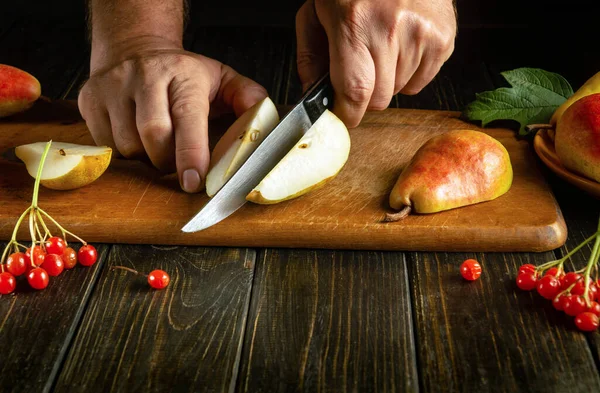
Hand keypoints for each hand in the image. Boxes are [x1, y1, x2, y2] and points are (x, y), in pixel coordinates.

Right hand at [78, 37, 267, 192]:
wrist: (135, 48)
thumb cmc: (183, 74)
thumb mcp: (221, 78)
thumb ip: (247, 97)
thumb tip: (263, 116)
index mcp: (183, 75)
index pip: (186, 118)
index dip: (191, 154)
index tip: (194, 182)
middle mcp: (144, 76)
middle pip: (152, 136)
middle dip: (167, 162)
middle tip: (177, 165)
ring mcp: (112, 86)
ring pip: (126, 145)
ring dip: (145, 159)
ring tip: (157, 147)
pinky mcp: (90, 99)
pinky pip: (104, 143)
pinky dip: (123, 152)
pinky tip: (135, 137)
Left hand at [296, 0, 456, 127]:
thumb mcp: (316, 11)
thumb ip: (311, 56)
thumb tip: (313, 94)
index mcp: (354, 23)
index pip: (355, 92)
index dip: (348, 113)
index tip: (342, 114)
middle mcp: (391, 29)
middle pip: (379, 99)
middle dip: (365, 95)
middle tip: (360, 69)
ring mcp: (422, 34)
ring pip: (399, 91)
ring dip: (387, 80)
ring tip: (382, 47)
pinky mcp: (443, 39)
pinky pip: (421, 82)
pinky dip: (409, 73)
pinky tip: (401, 46)